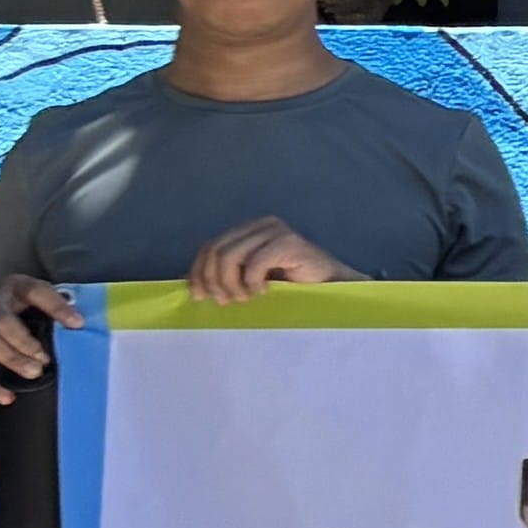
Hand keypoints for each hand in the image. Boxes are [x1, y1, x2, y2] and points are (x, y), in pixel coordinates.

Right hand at [0, 274, 73, 396]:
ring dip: (11, 358)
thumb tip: (82, 326)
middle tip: (44, 359)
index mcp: (16, 288)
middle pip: (1, 319)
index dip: (56, 306)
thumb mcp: (40, 306)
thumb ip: (58, 314)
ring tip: (34, 372)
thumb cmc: (25, 314)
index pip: (35, 291)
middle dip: (23, 341)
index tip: (78, 324)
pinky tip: (7, 397)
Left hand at [186, 219, 354, 303]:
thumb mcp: (252, 280)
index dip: (198, 272)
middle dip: (213, 280)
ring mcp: (275, 231)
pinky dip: (252, 282)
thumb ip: (227, 276)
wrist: (337, 290)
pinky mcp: (288, 242)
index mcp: (248, 231)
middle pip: (215, 250)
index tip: (199, 297)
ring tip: (244, 299)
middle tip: (225, 302)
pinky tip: (263, 292)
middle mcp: (259, 225)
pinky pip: (254, 263)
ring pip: (229, 256)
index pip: (210, 246)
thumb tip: (190, 284)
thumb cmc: (295, 289)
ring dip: (231, 284)